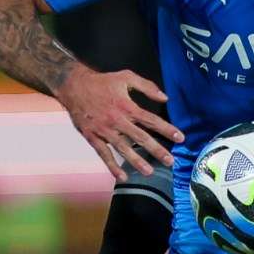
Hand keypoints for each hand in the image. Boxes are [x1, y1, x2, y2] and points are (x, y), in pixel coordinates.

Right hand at [55, 68, 185, 178]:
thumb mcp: (126, 77)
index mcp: (127, 106)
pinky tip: (122, 176)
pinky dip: (112, 166)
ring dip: (137, 161)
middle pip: (140, 137)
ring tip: (150, 172)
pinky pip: (103, 154)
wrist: (73, 86)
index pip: (151, 120)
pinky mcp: (92, 137)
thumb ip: (147, 86)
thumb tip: (165, 98)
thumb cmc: (102, 82)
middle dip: (156, 150)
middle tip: (170, 161)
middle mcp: (117, 120)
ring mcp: (104, 130)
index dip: (166, 129)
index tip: (180, 138)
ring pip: (123, 148)